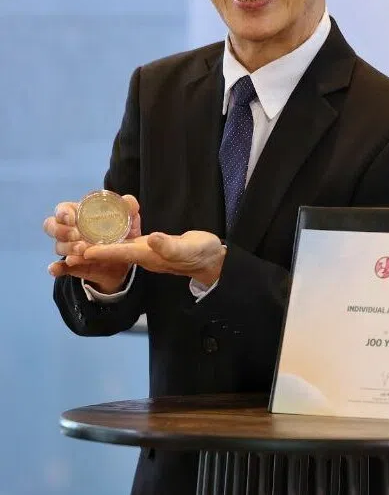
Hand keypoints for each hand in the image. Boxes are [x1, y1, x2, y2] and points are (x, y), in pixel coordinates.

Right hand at [44, 196, 140, 293]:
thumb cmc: (123, 232)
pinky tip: (56, 269)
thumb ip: (129, 207)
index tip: (73, 218)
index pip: (62, 210)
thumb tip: (127, 200)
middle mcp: (70, 230)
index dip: (63, 213)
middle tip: (77, 235)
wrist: (127, 259)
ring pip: (58, 246)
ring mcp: (69, 249)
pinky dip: (56, 268)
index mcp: (80, 215)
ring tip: (83, 250)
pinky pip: (59, 267)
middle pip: (52, 226)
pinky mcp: (72, 266)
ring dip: (68, 248)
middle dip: (61, 230)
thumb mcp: (129, 219)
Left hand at [82, 230, 225, 287]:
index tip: (82, 251)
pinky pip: (127, 245)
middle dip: (93, 251)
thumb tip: (152, 238)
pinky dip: (113, 241)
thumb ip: (170, 245)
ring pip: (118, 250)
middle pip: (114, 254)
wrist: (211, 260)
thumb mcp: (189, 247)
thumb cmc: (202, 253)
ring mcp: (147, 252)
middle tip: (70, 246)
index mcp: (151, 255)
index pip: (122, 253)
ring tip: (78, 240)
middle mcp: (145, 255)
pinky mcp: (151, 247)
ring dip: (99, 247)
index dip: (103, 252)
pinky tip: (105, 234)